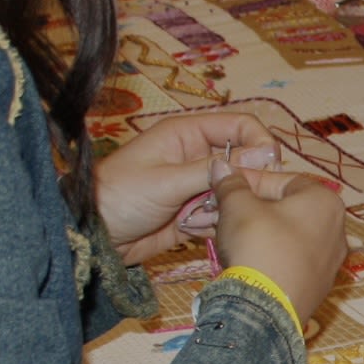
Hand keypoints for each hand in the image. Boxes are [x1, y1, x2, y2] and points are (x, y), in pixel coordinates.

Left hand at [94, 110, 285, 262]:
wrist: (92, 237)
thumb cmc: (119, 196)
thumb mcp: (167, 180)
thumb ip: (214, 169)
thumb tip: (264, 154)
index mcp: (187, 134)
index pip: (239, 126)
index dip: (260, 143)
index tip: (272, 167)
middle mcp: (195, 157)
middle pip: (243, 162)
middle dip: (245, 183)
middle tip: (240, 203)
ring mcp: (195, 187)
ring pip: (235, 193)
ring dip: (227, 207)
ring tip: (199, 218)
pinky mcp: (194, 214)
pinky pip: (222, 216)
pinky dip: (216, 225)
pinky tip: (193, 230)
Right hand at [213, 169, 348, 322]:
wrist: (266, 309)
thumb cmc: (258, 245)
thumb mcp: (237, 206)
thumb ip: (231, 183)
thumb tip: (221, 166)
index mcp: (326, 201)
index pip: (282, 179)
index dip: (248, 180)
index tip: (224, 186)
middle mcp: (337, 230)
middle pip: (285, 209)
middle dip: (248, 208)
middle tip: (219, 211)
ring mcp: (330, 261)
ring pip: (285, 235)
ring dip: (254, 231)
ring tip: (223, 234)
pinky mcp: (318, 286)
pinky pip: (289, 260)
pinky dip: (267, 254)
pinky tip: (242, 258)